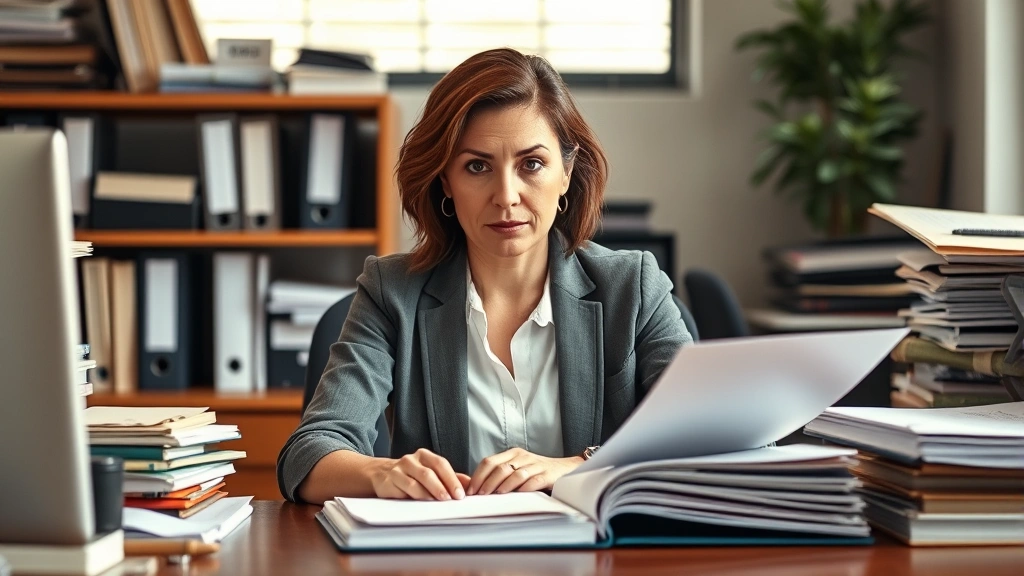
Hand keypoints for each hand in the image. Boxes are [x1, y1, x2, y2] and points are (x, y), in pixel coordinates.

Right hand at [372, 448, 470, 500]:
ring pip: (415, 482)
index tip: (461, 494)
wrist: (381, 474)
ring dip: (429, 494)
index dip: (451, 479)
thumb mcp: (431, 473)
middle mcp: (411, 460)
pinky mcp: (388, 481)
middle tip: (451, 499)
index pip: (441, 464)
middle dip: (442, 487)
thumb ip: (450, 478)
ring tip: (438, 503)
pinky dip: (414, 497)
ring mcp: (398, 470)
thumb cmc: (411, 475)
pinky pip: (403, 490)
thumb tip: (470, 485)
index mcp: (424, 456)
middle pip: (428, 473)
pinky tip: (422, 503)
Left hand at [468, 447, 583, 495]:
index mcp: (512, 454)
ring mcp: (535, 465)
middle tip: (479, 495)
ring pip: (515, 474)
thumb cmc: (537, 472)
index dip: (478, 476)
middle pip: (500, 468)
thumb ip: (501, 474)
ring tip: (495, 495)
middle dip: (487, 482)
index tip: (470, 490)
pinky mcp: (547, 474)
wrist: (565, 469)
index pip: (489, 461)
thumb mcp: (518, 468)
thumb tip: (477, 488)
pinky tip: (517, 495)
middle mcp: (522, 457)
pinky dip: (524, 488)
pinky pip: (533, 481)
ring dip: (502, 486)